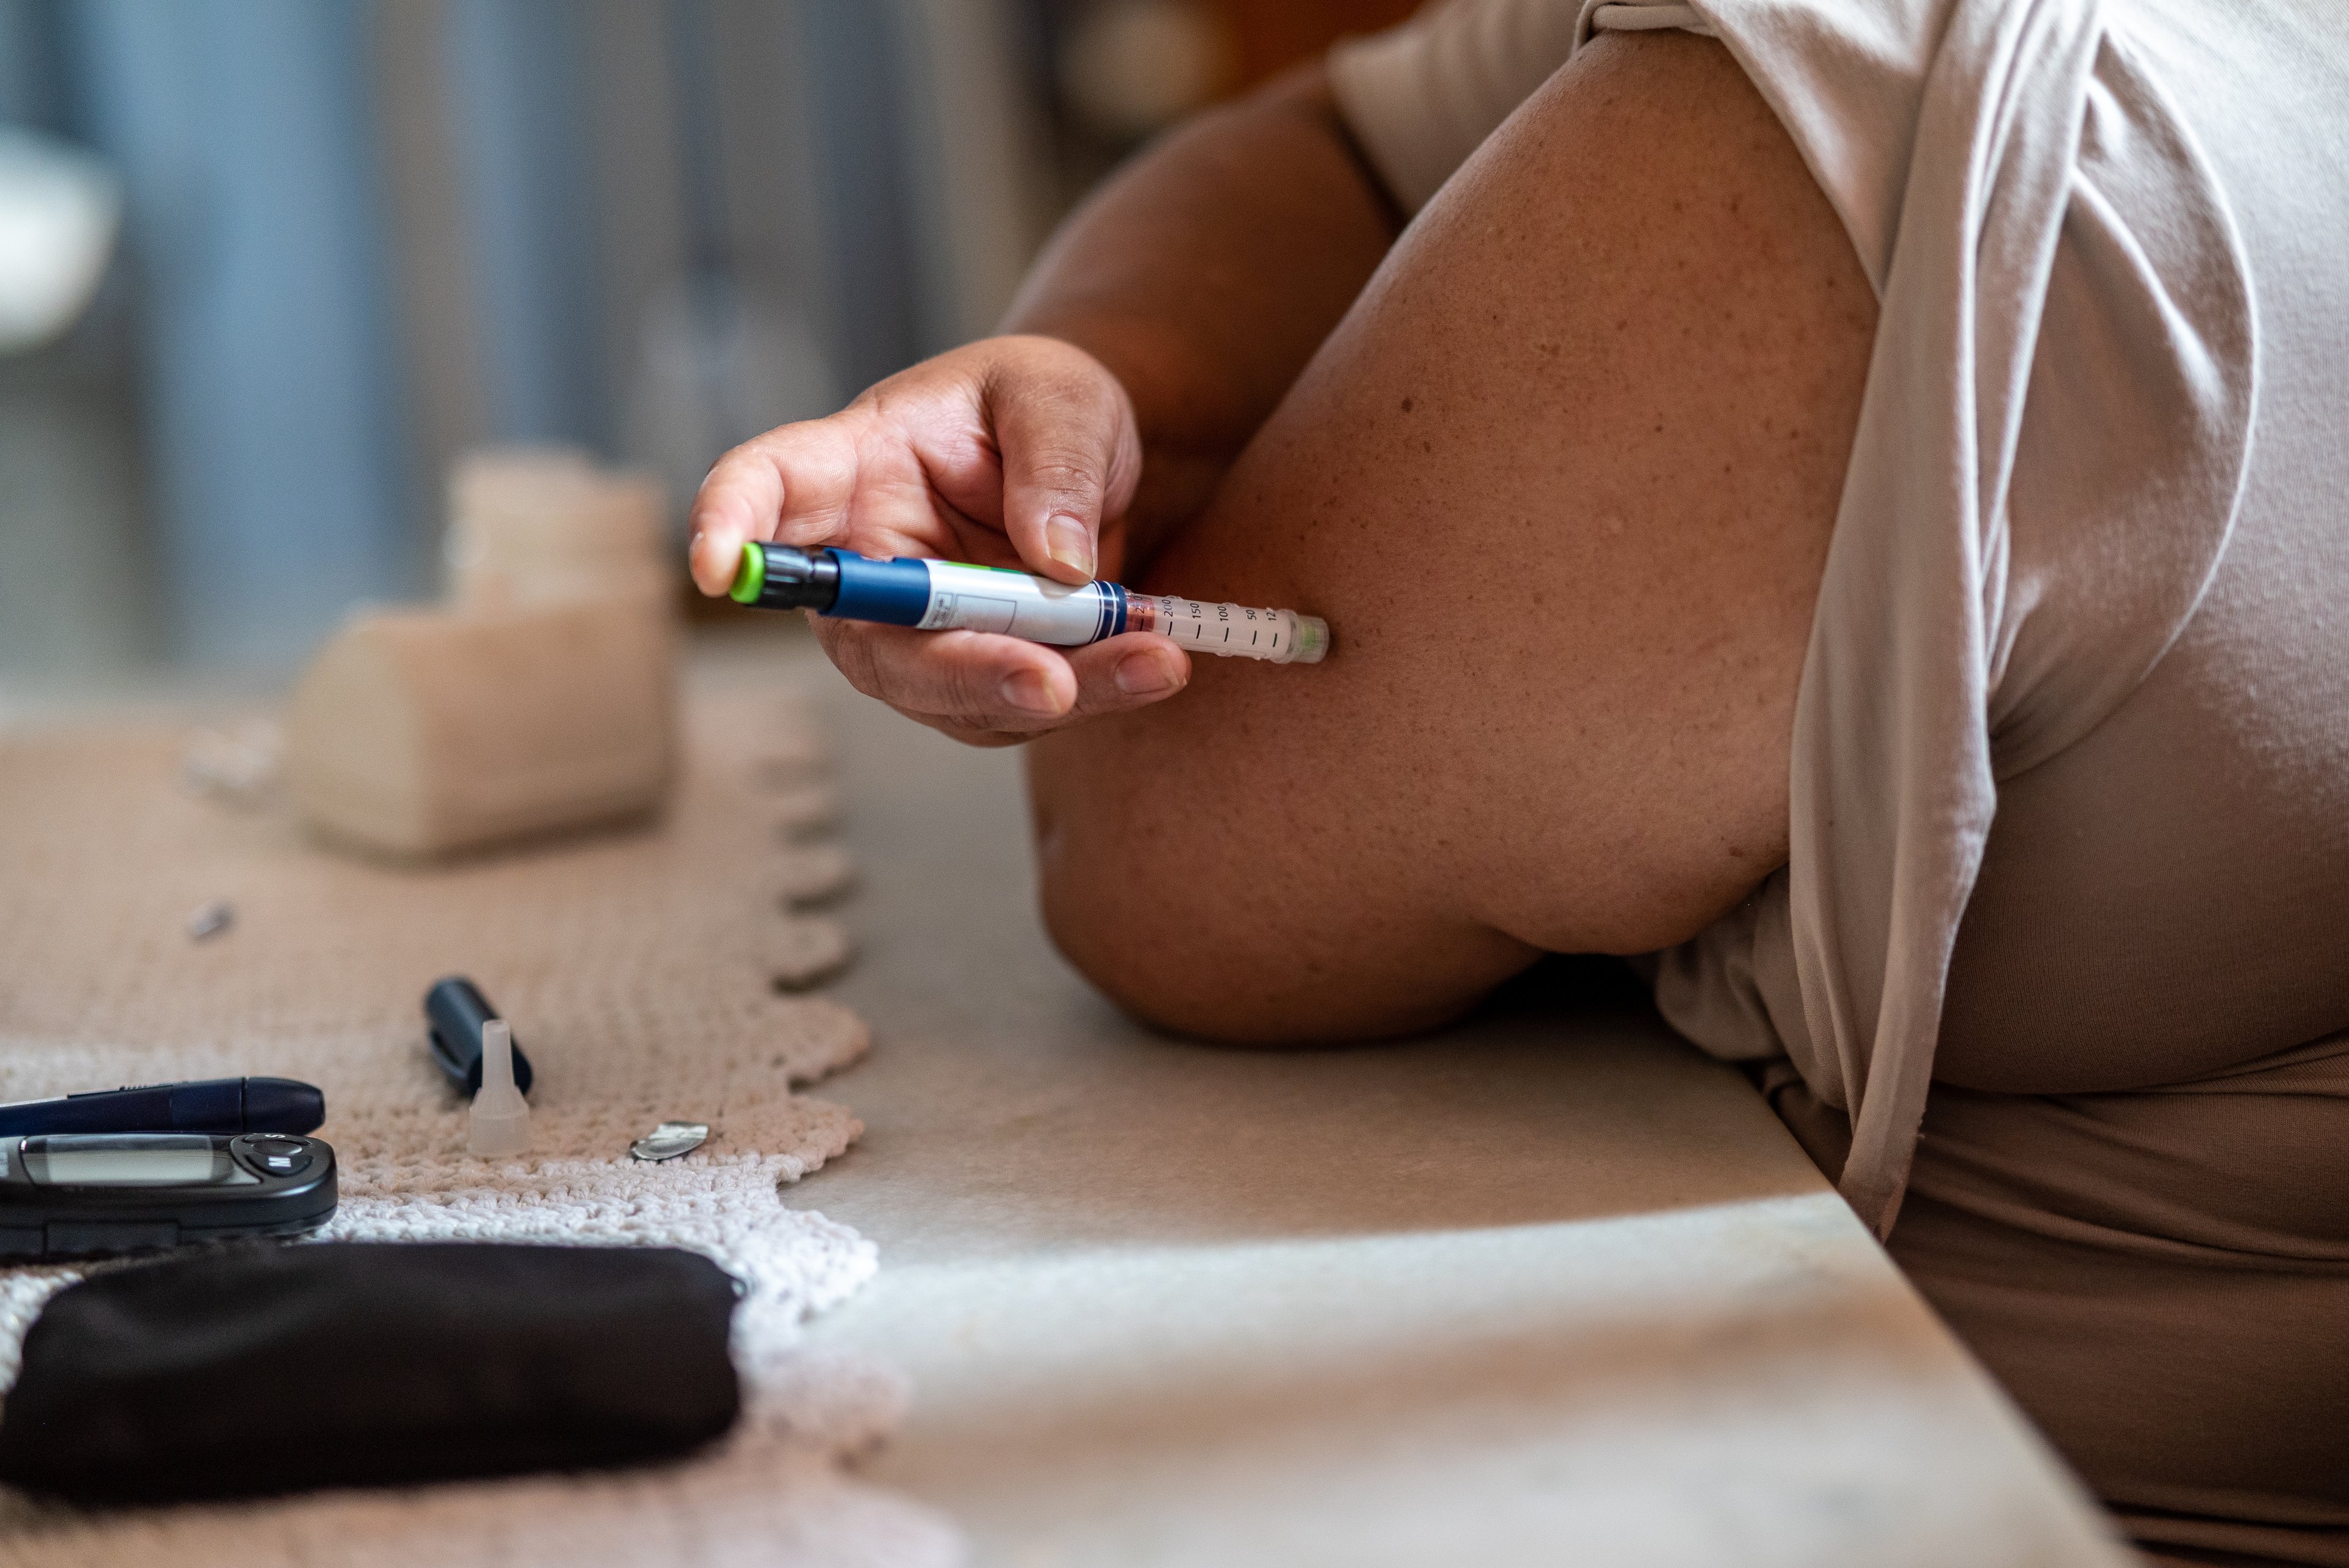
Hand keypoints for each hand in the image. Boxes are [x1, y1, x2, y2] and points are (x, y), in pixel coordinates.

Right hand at [688, 335, 1191, 746]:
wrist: (1088, 455)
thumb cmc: (1043, 404)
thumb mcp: (1059, 395)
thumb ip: (1055, 463)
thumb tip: (1060, 563)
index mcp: (851, 464)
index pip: (764, 489)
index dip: (729, 528)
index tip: (715, 569)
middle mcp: (866, 561)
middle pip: (873, 640)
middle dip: (961, 672)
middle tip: (1051, 683)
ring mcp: (915, 631)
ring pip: (953, 692)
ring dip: (1055, 691)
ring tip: (1153, 661)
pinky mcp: (973, 672)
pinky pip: (1015, 706)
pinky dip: (1093, 692)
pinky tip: (1153, 661)